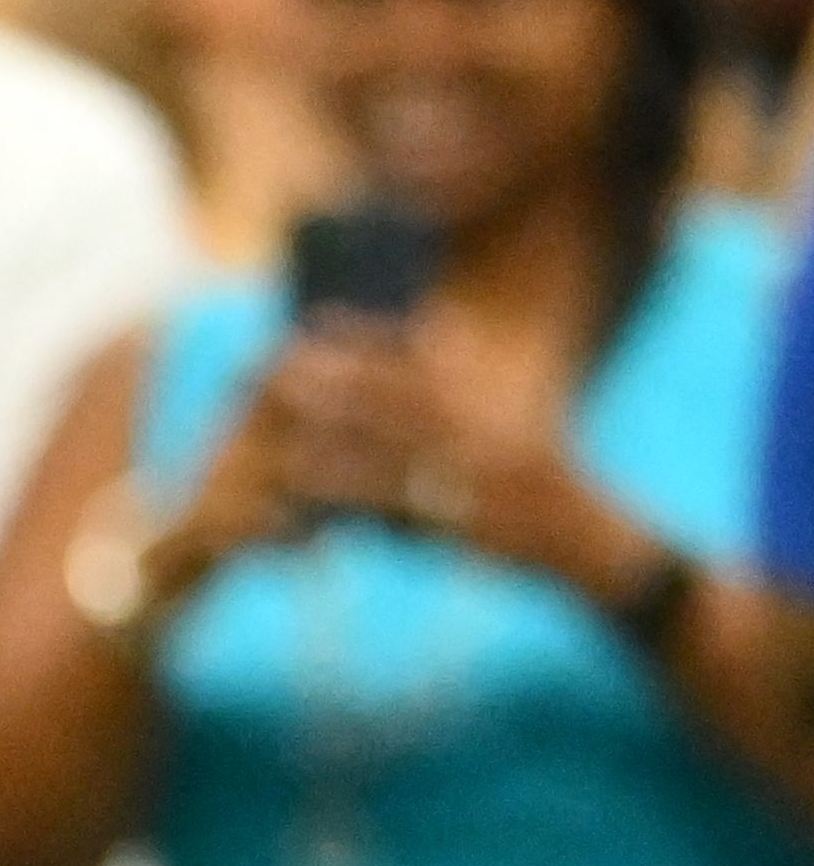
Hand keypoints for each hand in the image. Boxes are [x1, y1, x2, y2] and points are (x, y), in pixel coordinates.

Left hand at [155, 311, 608, 598]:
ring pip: (385, 437)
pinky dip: (342, 484)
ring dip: (328, 417)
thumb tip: (433, 329)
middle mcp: (482, 426)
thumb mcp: (515, 421)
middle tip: (273, 355)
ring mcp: (472, 470)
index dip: (365, 337)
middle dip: (331, 369)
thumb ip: (468, 383)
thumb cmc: (545, 488)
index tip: (315, 320)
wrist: (591, 545)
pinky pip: (388, 497)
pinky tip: (299, 475)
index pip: (420, 357)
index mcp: (493, 400)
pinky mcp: (462, 517)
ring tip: (275, 402)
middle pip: (392, 389)